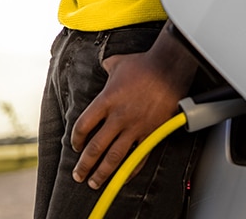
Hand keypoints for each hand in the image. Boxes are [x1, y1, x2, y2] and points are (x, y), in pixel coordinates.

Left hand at [69, 35, 196, 189]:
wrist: (170, 68)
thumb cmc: (144, 64)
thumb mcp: (117, 63)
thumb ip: (107, 68)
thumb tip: (104, 67)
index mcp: (106, 100)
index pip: (83, 126)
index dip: (76, 139)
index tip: (75, 146)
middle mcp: (118, 117)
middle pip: (95, 147)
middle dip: (84, 165)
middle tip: (78, 175)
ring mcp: (135, 127)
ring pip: (115, 157)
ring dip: (102, 173)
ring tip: (94, 183)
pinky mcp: (151, 133)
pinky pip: (138, 157)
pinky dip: (130, 170)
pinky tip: (123, 178)